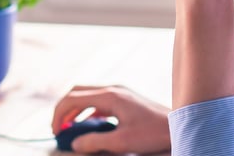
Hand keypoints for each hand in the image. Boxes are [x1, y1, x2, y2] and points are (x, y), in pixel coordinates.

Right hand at [51, 85, 170, 153]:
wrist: (178, 126)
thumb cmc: (153, 133)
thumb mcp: (122, 142)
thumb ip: (95, 142)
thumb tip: (75, 143)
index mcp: (109, 96)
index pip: (73, 97)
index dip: (59, 113)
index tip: (55, 130)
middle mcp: (113, 89)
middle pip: (77, 92)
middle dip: (64, 109)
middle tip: (58, 128)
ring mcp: (119, 92)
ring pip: (88, 95)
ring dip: (75, 110)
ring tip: (69, 128)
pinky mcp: (124, 98)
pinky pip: (99, 101)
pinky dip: (88, 111)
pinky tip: (89, 126)